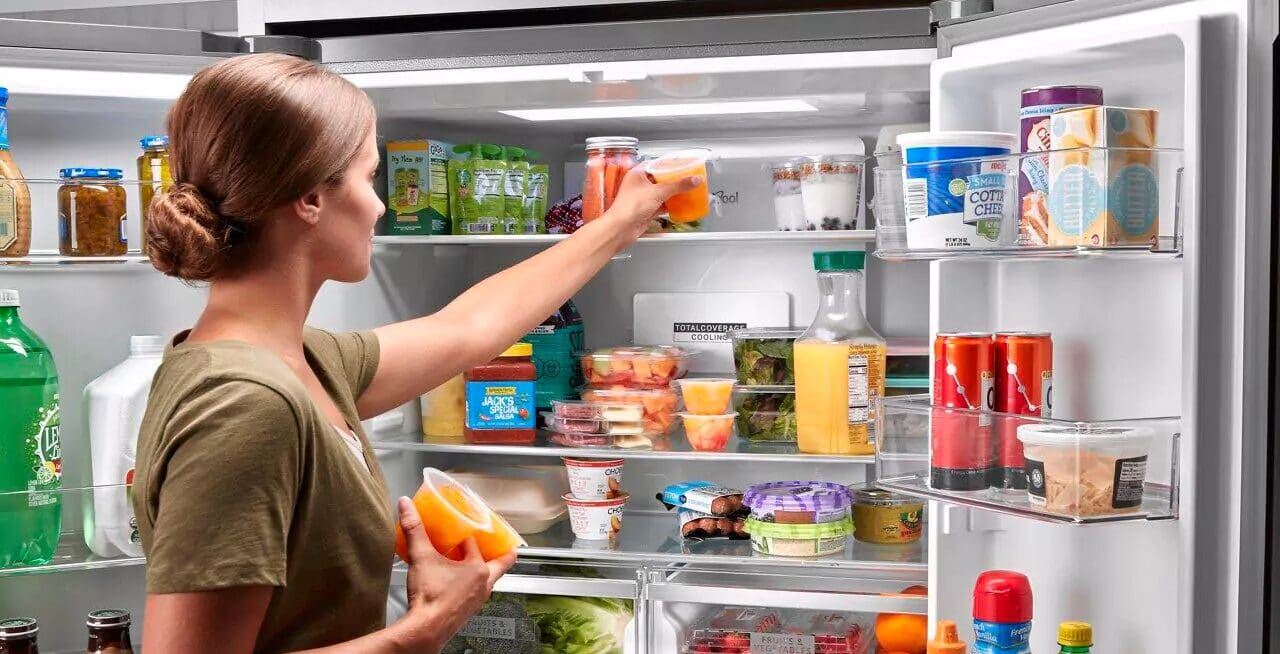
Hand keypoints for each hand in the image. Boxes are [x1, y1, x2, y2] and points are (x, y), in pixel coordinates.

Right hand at [394, 497, 516, 650]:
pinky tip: (455, 583)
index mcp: (479, 570)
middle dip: (501, 553)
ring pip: (488, 580)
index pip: (477, 543)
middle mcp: (484, 585)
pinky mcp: (467, 611)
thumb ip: (414, 529)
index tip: (464, 525)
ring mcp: (477, 600)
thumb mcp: (421, 556)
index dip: (469, 532)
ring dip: (483, 569)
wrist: (425, 630)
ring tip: (474, 561)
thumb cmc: (430, 598)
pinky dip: (470, 585)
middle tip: (500, 543)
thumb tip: (407, 505)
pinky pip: (475, 593)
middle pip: (500, 564)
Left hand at [599, 165, 703, 246]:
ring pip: (661, 192)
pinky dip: (670, 204)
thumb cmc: (630, 207)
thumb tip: (693, 179)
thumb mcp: (658, 192)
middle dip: (674, 179)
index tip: (682, 164)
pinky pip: (661, 205)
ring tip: (687, 189)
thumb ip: (678, 185)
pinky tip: (679, 204)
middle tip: (687, 177)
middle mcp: (639, 185)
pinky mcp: (646, 210)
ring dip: (673, 192)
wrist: (621, 228)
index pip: (656, 164)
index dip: (669, 164)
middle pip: (660, 179)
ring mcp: (643, 198)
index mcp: (637, 174)